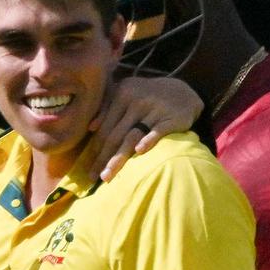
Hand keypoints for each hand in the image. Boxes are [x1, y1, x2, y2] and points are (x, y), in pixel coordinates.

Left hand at [85, 76, 202, 180]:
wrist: (180, 92)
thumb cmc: (145, 98)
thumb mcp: (126, 95)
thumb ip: (107, 108)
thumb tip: (91, 128)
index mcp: (122, 94)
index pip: (105, 128)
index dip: (95, 149)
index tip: (88, 169)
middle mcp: (136, 100)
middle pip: (116, 135)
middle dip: (103, 158)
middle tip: (94, 177)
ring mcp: (154, 109)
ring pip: (132, 136)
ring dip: (118, 158)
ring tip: (107, 176)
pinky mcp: (171, 118)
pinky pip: (158, 131)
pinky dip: (149, 140)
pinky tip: (139, 151)